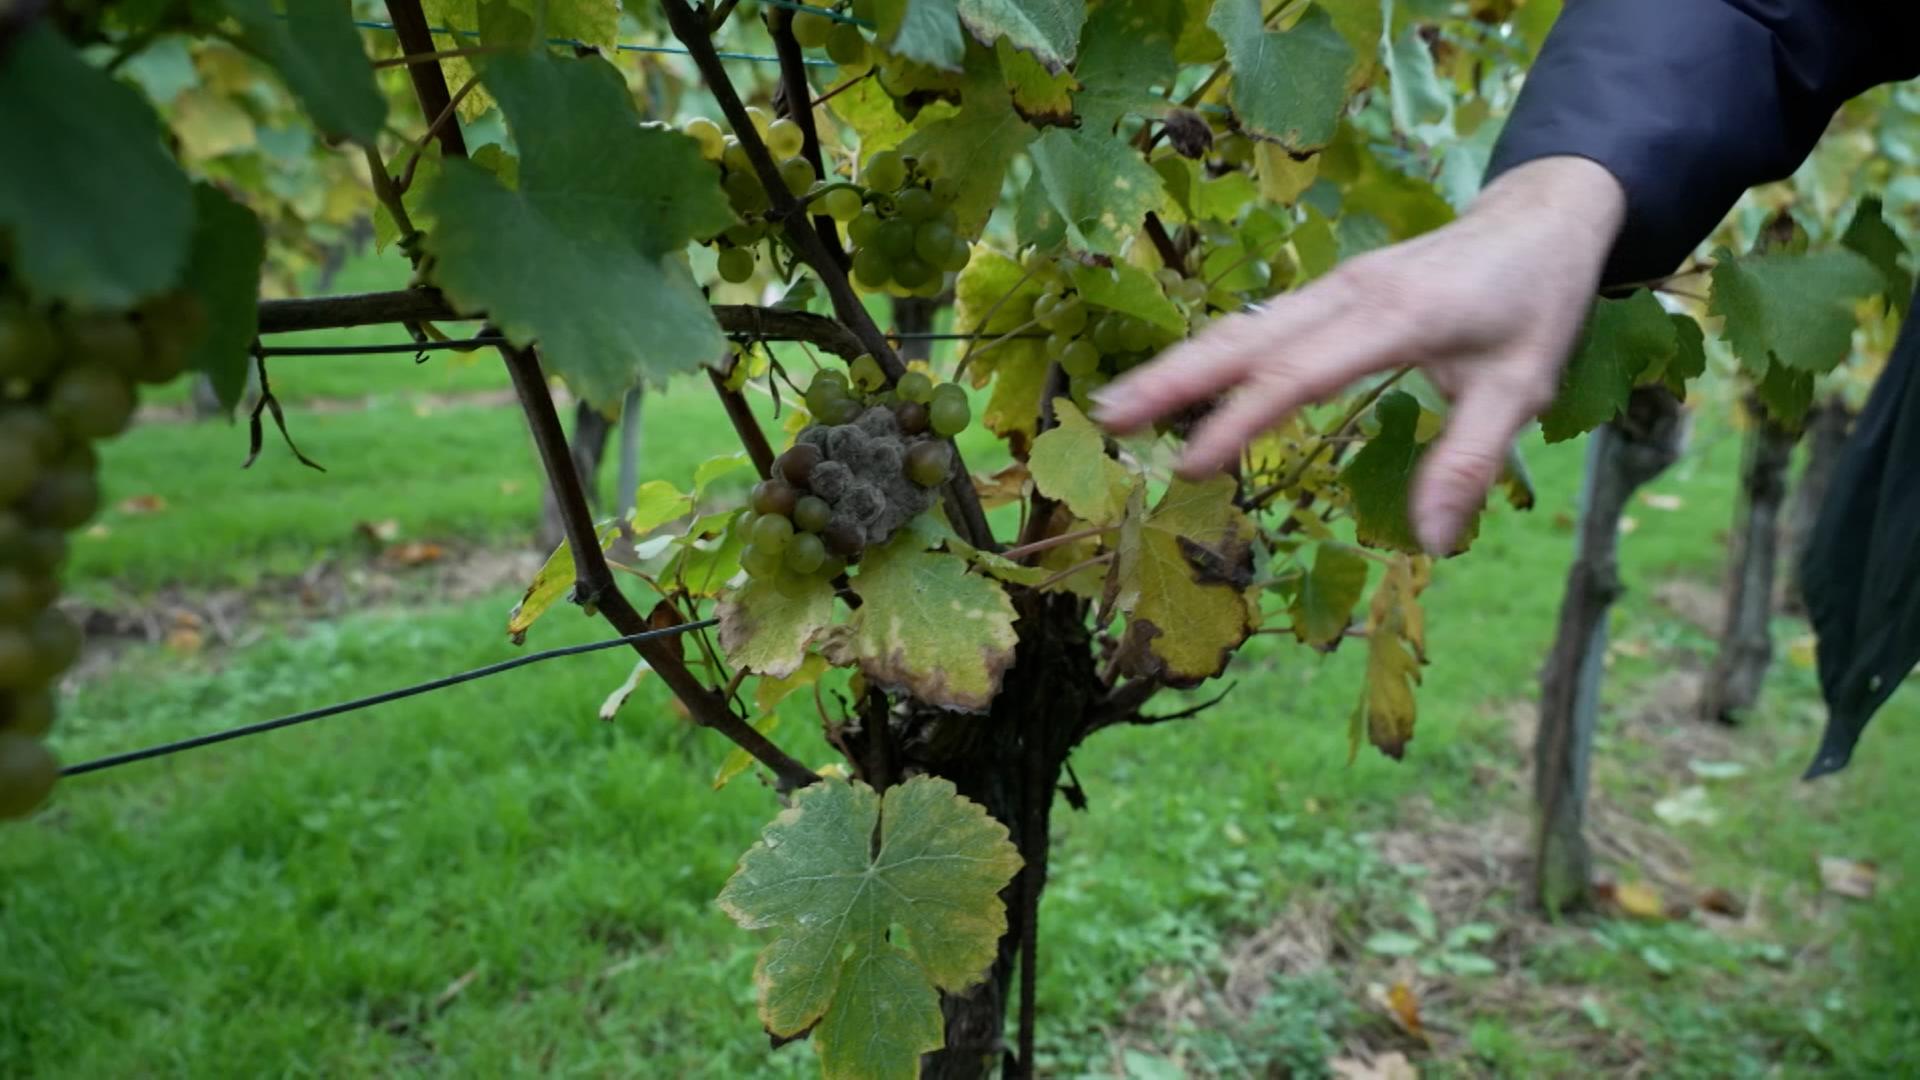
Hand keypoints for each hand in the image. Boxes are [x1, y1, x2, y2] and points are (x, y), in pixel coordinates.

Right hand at [1092, 156, 1628, 553]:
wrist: (1543, 214)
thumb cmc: (1535, 302)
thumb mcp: (1523, 387)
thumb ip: (1469, 462)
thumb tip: (1430, 543)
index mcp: (1398, 317)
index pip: (1301, 373)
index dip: (1241, 419)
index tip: (1191, 464)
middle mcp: (1351, 293)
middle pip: (1248, 338)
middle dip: (1175, 378)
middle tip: (1109, 418)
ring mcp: (1336, 285)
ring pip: (1244, 325)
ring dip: (1179, 364)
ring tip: (1116, 404)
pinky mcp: (1332, 289)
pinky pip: (1262, 322)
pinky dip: (1212, 353)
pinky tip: (1175, 382)